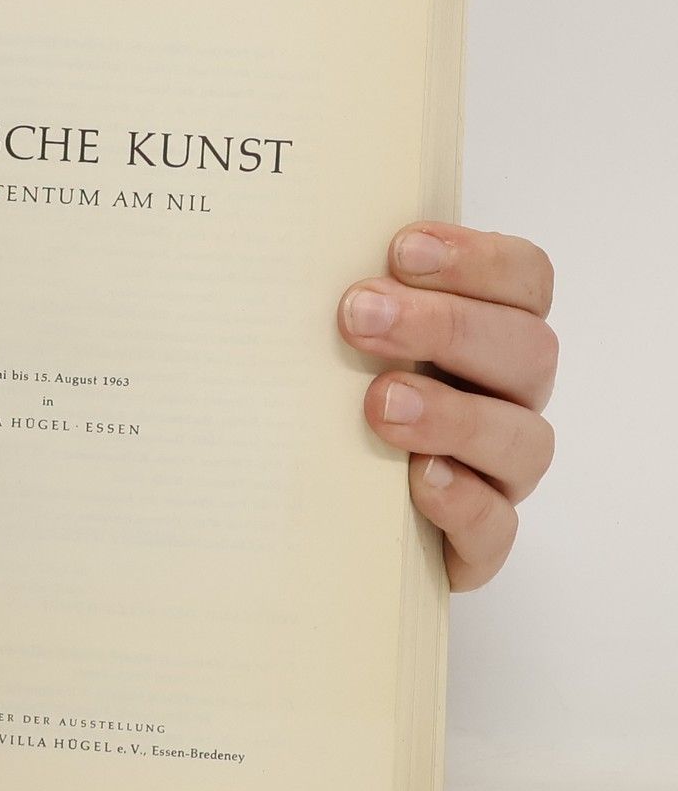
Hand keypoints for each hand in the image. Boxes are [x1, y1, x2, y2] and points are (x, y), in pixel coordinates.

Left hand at [339, 224, 556, 589]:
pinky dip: (463, 502)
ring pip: (523, 438)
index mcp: (487, 330)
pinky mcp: (477, 541)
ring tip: (380, 404)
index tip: (400, 249)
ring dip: (453, 415)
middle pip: (527, 350)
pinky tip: (417, 481)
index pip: (523, 279)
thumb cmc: (327, 395)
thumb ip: (332, 297)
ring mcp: (499, 470)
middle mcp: (506, 396)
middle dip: (446, 326)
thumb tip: (262, 255)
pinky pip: (496, 527)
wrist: (314, 512)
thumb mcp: (324, 337)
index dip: (478, 259)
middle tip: (361, 315)